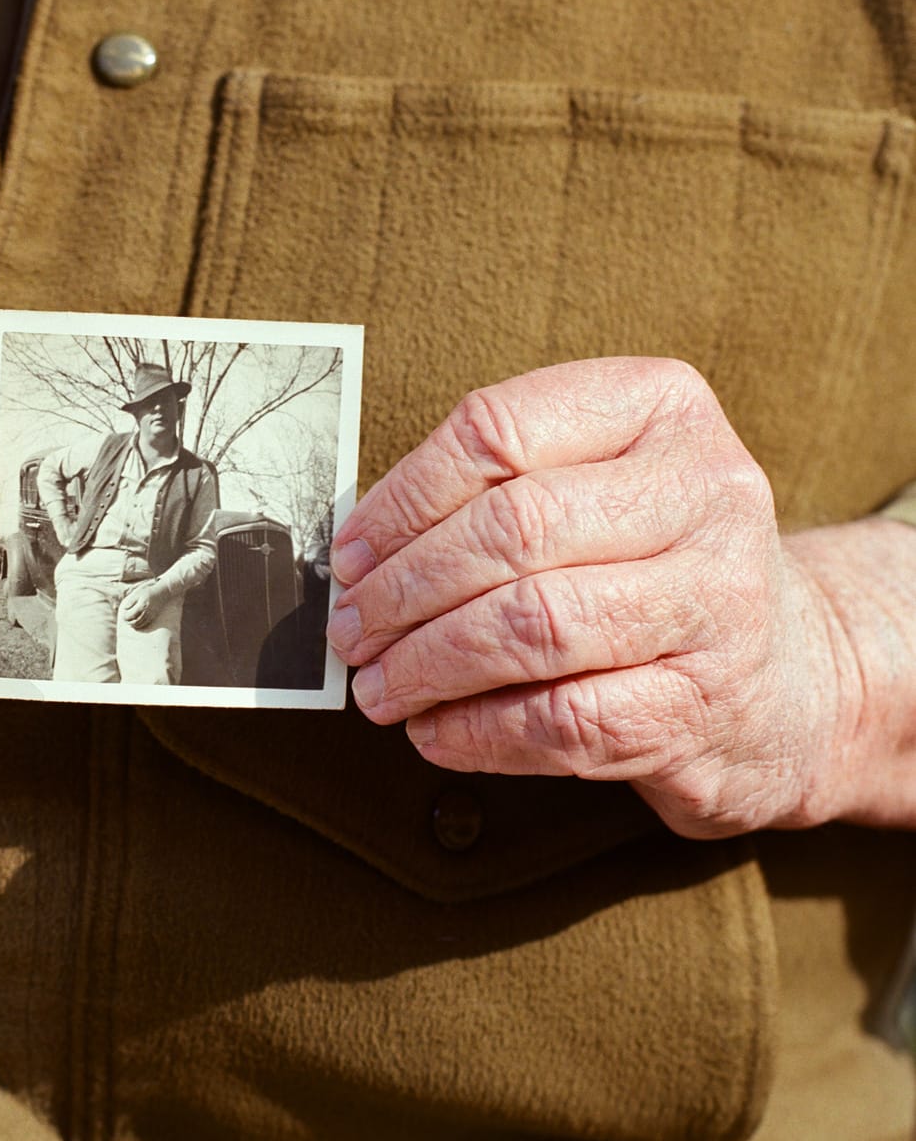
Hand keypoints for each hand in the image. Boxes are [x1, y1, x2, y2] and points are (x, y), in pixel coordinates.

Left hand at [120, 580, 164, 629]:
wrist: (162, 593)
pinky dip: (140, 625)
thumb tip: (125, 609)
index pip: (132, 615)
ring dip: (134, 625)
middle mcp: (147, 612)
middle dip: (129, 623)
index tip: (123, 617)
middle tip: (125, 621)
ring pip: (141, 623)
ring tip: (130, 624)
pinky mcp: (154, 616)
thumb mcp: (138, 593)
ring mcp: (151, 615)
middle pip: (136, 621)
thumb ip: (131, 601)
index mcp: (142, 606)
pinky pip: (146, 623)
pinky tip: (137, 624)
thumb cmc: (149, 591)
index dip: (126, 617)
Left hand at [326, 358, 853, 838]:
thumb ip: (493, 493)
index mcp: (662, 408)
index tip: (347, 555)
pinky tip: (434, 733)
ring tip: (377, 688)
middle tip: (350, 631)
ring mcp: (718, 602)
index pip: (497, 431)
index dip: (401, 500)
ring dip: (428, 665)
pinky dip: (475, 732)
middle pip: (513, 530)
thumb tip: (356, 555)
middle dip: (404, 590)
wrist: (792, 677)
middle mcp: (707, 492)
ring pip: (533, 627)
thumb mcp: (597, 485)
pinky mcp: (706, 705)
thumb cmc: (651, 567)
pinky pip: (561, 721)